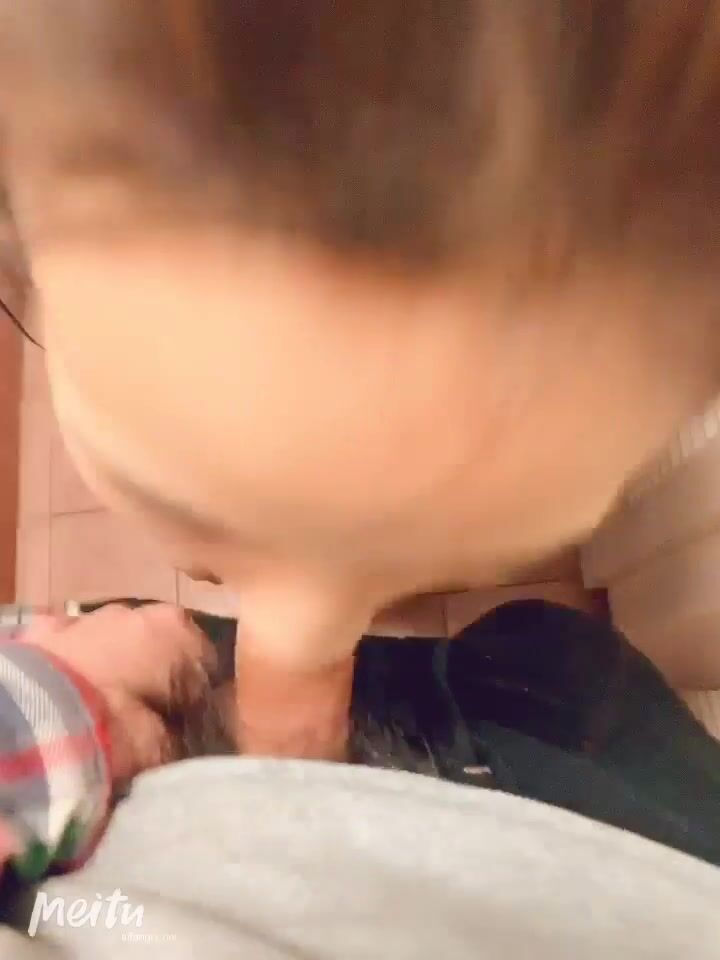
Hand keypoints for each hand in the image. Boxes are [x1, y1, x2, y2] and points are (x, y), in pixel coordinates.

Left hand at [21, 604, 216, 783]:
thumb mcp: (163, 744)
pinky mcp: (48, 626)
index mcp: (178, 631)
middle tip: (149, 713)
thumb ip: (182, 734)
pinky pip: (73, 640)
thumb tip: (187, 736)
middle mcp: (138, 610)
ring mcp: (91, 615)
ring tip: (106, 702)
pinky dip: (76, 658)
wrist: (36, 718)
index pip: (207, 663)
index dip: (201, 696)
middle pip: (159, 643)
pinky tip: (72, 684)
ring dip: (117, 661)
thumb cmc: (114, 726)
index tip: (190, 723)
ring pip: (116, 637)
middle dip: (157, 672)